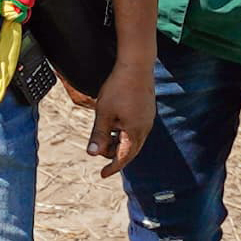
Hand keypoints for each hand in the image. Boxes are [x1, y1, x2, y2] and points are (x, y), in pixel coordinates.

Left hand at [84, 60, 155, 175]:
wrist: (137, 65)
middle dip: (115, 154)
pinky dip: (125, 133)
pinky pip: (136, 130)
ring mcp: (148, 120)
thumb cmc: (119, 88)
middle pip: (130, 151)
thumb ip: (99, 135)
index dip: (112, 167)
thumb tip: (92, 154)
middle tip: (99, 149)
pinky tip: (116, 124)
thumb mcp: (104, 113)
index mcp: (134, 131)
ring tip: (106, 135)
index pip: (124, 157)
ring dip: (119, 143)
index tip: (103, 174)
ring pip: (133, 140)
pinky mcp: (147, 112)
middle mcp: (144, 128)